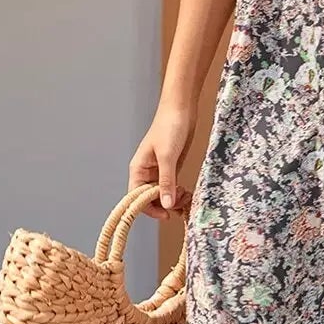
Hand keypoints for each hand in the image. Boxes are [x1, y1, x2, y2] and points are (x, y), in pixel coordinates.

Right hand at [129, 102, 195, 217]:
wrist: (181, 109)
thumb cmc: (169, 127)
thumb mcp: (167, 156)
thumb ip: (166, 181)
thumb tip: (166, 205)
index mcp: (138, 169)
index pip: (136, 197)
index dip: (148, 209)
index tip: (165, 215)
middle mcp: (146, 172)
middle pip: (150, 198)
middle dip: (164, 205)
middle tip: (180, 205)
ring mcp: (159, 171)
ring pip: (162, 194)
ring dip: (173, 200)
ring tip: (186, 197)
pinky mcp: (171, 168)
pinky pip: (172, 187)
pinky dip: (178, 193)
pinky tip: (187, 194)